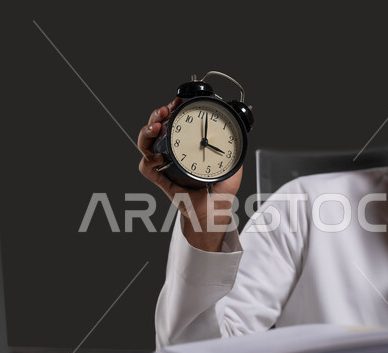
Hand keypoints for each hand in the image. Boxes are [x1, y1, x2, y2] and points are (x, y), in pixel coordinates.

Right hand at [138, 100, 242, 250]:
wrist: (216, 216)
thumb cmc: (221, 194)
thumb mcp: (232, 166)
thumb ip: (235, 150)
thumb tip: (241, 132)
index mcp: (187, 147)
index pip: (175, 123)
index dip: (174, 110)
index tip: (179, 100)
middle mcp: (173, 154)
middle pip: (157, 128)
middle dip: (158, 115)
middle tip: (166, 110)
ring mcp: (165, 167)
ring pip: (146, 144)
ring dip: (147, 132)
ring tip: (157, 126)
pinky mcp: (161, 181)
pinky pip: (147, 169)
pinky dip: (148, 161)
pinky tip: (157, 157)